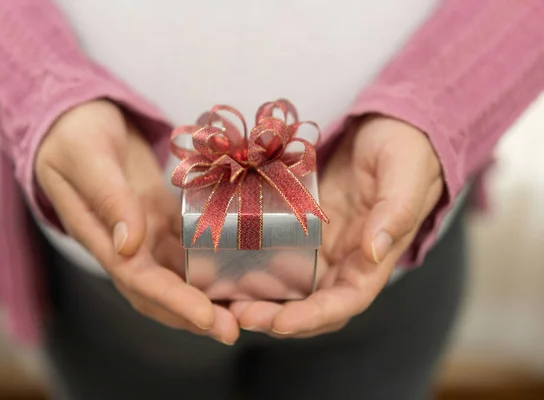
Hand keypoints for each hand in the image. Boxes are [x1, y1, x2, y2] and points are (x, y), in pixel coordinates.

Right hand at [35, 100, 238, 343]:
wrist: (78, 116)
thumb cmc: (74, 132)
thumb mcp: (87, 156)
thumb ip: (108, 196)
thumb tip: (130, 244)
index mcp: (100, 234)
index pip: (138, 279)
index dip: (173, 301)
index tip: (208, 318)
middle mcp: (125, 243)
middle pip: (161, 290)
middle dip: (196, 314)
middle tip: (236, 329)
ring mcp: (145, 231)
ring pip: (178, 275)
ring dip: (207, 296)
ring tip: (244, 309)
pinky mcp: (162, 217)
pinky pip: (187, 247)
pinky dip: (210, 262)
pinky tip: (240, 268)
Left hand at [231, 116, 442, 336]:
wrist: (386, 128)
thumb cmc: (405, 150)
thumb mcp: (405, 173)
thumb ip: (395, 211)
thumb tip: (374, 251)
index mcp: (374, 258)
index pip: (346, 301)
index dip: (314, 317)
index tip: (280, 323)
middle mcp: (346, 260)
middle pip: (312, 304)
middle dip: (277, 317)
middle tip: (240, 316)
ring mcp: (322, 245)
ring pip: (291, 286)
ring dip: (262, 298)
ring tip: (226, 299)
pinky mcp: (302, 226)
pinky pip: (278, 253)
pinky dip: (256, 266)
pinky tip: (229, 265)